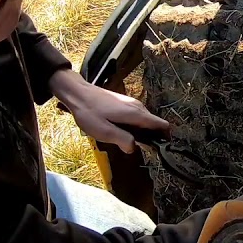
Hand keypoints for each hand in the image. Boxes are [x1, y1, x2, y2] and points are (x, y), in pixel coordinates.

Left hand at [49, 69, 170, 153]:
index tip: (159, 149)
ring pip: (144, 120)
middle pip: (154, 124)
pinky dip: (133, 125)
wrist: (78, 93)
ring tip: (124, 140)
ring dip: (140, 132)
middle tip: (135, 148)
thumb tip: (134, 147)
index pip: (162, 125)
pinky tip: (118, 129)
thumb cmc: (89, 113)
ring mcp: (131, 103)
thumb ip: (123, 140)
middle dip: (150, 137)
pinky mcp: (124, 103)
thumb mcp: (104, 131)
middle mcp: (138, 107)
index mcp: (137, 114)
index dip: (165, 138)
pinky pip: (136, 116)